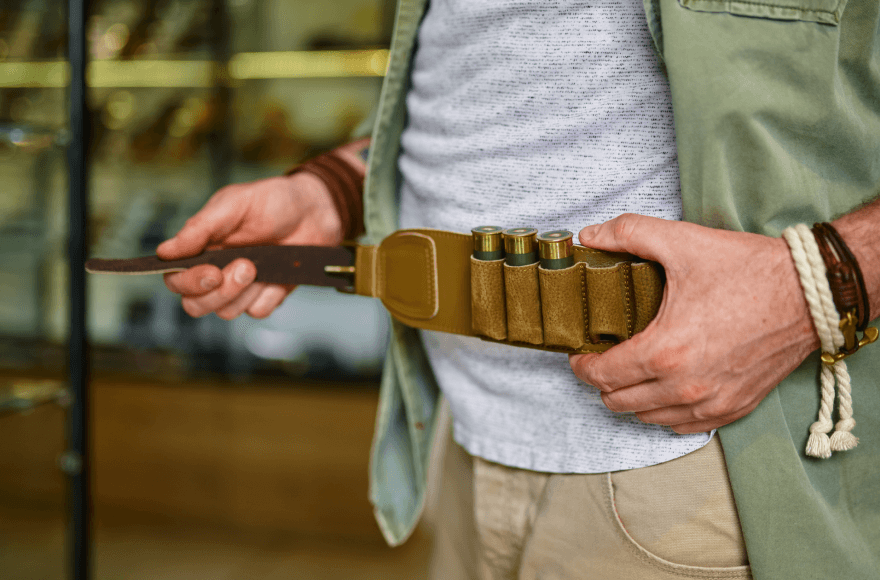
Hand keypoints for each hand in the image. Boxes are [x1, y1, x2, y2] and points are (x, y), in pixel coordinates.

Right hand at [158, 171, 342, 319]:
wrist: (315, 209)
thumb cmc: (273, 201)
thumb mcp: (234, 204)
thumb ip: (200, 228)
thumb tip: (165, 252)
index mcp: (202, 249)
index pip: (176, 280)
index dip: (188, 283)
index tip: (211, 272)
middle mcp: (218, 271)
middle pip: (197, 305)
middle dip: (219, 292)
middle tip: (245, 266)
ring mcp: (243, 287)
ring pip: (227, 312)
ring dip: (244, 292)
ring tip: (260, 265)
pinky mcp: (268, 295)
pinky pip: (258, 311)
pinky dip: (268, 295)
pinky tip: (277, 275)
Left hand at [569, 214, 819, 433]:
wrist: (810, 293)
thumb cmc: (748, 270)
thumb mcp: (683, 241)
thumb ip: (628, 234)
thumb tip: (589, 236)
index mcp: (665, 351)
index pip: (601, 375)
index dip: (581, 364)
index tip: (581, 351)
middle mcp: (685, 386)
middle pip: (617, 401)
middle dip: (602, 380)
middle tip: (605, 356)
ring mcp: (711, 403)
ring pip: (647, 418)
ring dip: (631, 398)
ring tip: (632, 370)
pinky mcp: (734, 408)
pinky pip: (683, 427)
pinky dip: (665, 412)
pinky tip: (665, 387)